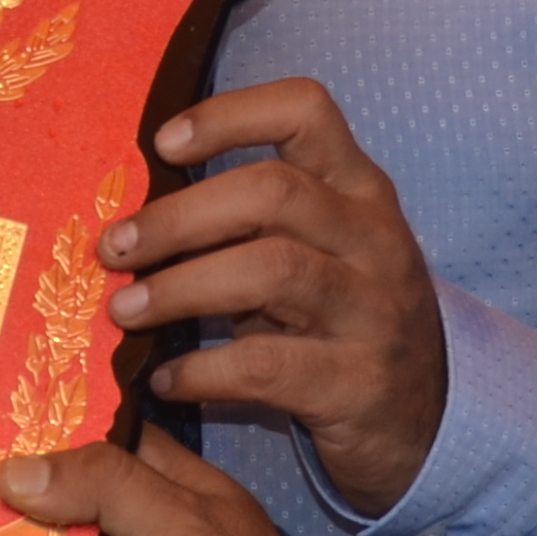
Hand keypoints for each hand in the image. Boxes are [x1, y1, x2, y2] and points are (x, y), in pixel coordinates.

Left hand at [110, 80, 447, 514]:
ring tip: (125, 311)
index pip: (306, 112)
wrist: (422, 423)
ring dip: (180, 288)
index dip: (229, 116)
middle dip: (179, 217)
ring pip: (272, 271)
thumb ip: (249, 225)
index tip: (161, 144)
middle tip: (114, 248)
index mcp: (359, 190)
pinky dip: (202, 370)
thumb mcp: (316, 254)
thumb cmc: (340, 322)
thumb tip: (135, 219)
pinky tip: (165, 380)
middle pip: (274, 193)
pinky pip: (266, 365)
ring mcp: (374, 311)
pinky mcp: (359, 382)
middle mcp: (374, 238)